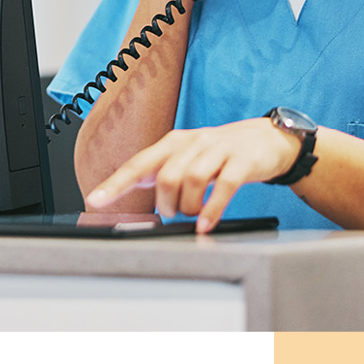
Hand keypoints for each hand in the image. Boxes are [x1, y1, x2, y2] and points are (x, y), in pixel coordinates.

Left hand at [85, 118, 301, 232]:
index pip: (140, 163)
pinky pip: (224, 186)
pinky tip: (207, 224)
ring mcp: (219, 150)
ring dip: (189, 207)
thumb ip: (161, 172)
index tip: (95, 200)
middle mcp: (194, 142)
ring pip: (192, 180)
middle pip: (166, 175)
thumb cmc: (222, 153)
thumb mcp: (189, 158)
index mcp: (175, 142)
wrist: (267, 140)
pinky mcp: (242, 161)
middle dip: (166, 204)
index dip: (116, 183)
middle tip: (174, 213)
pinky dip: (212, 209)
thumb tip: (127, 192)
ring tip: (193, 216)